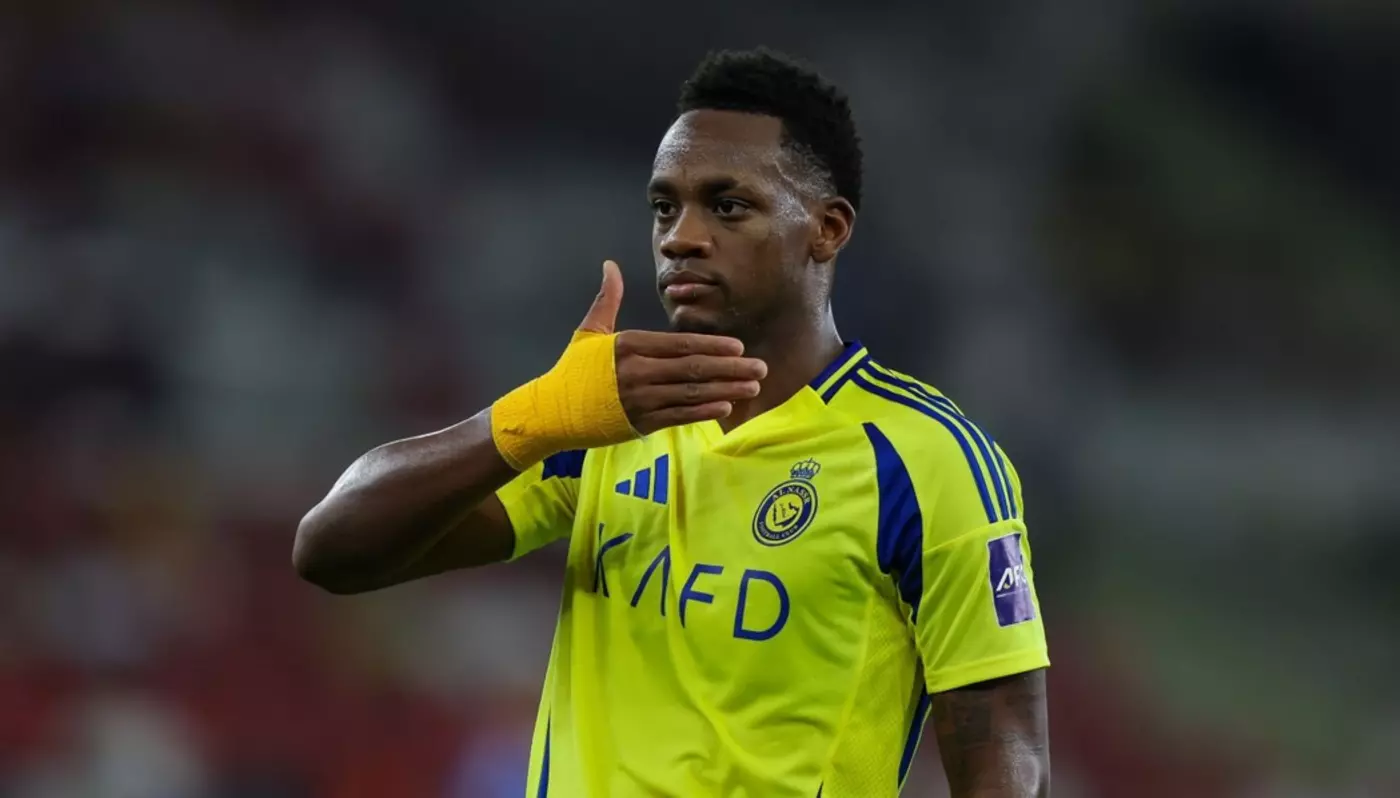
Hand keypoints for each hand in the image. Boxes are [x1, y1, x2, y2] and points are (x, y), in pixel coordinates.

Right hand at [580, 261, 767, 434]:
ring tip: (753, 388)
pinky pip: (679, 416)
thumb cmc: (573, 371)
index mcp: (630, 346)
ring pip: (691, 394)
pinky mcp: (639, 423)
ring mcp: (640, 400)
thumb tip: (610, 265)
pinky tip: (726, 406)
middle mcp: (637, 372)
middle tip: (760, 368)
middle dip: (731, 369)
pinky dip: (704, 412)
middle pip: (693, 369)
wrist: (551, 411)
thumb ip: (608, 299)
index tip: (739, 347)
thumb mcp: (589, 332)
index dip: (713, 346)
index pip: (680, 345)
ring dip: (726, 390)